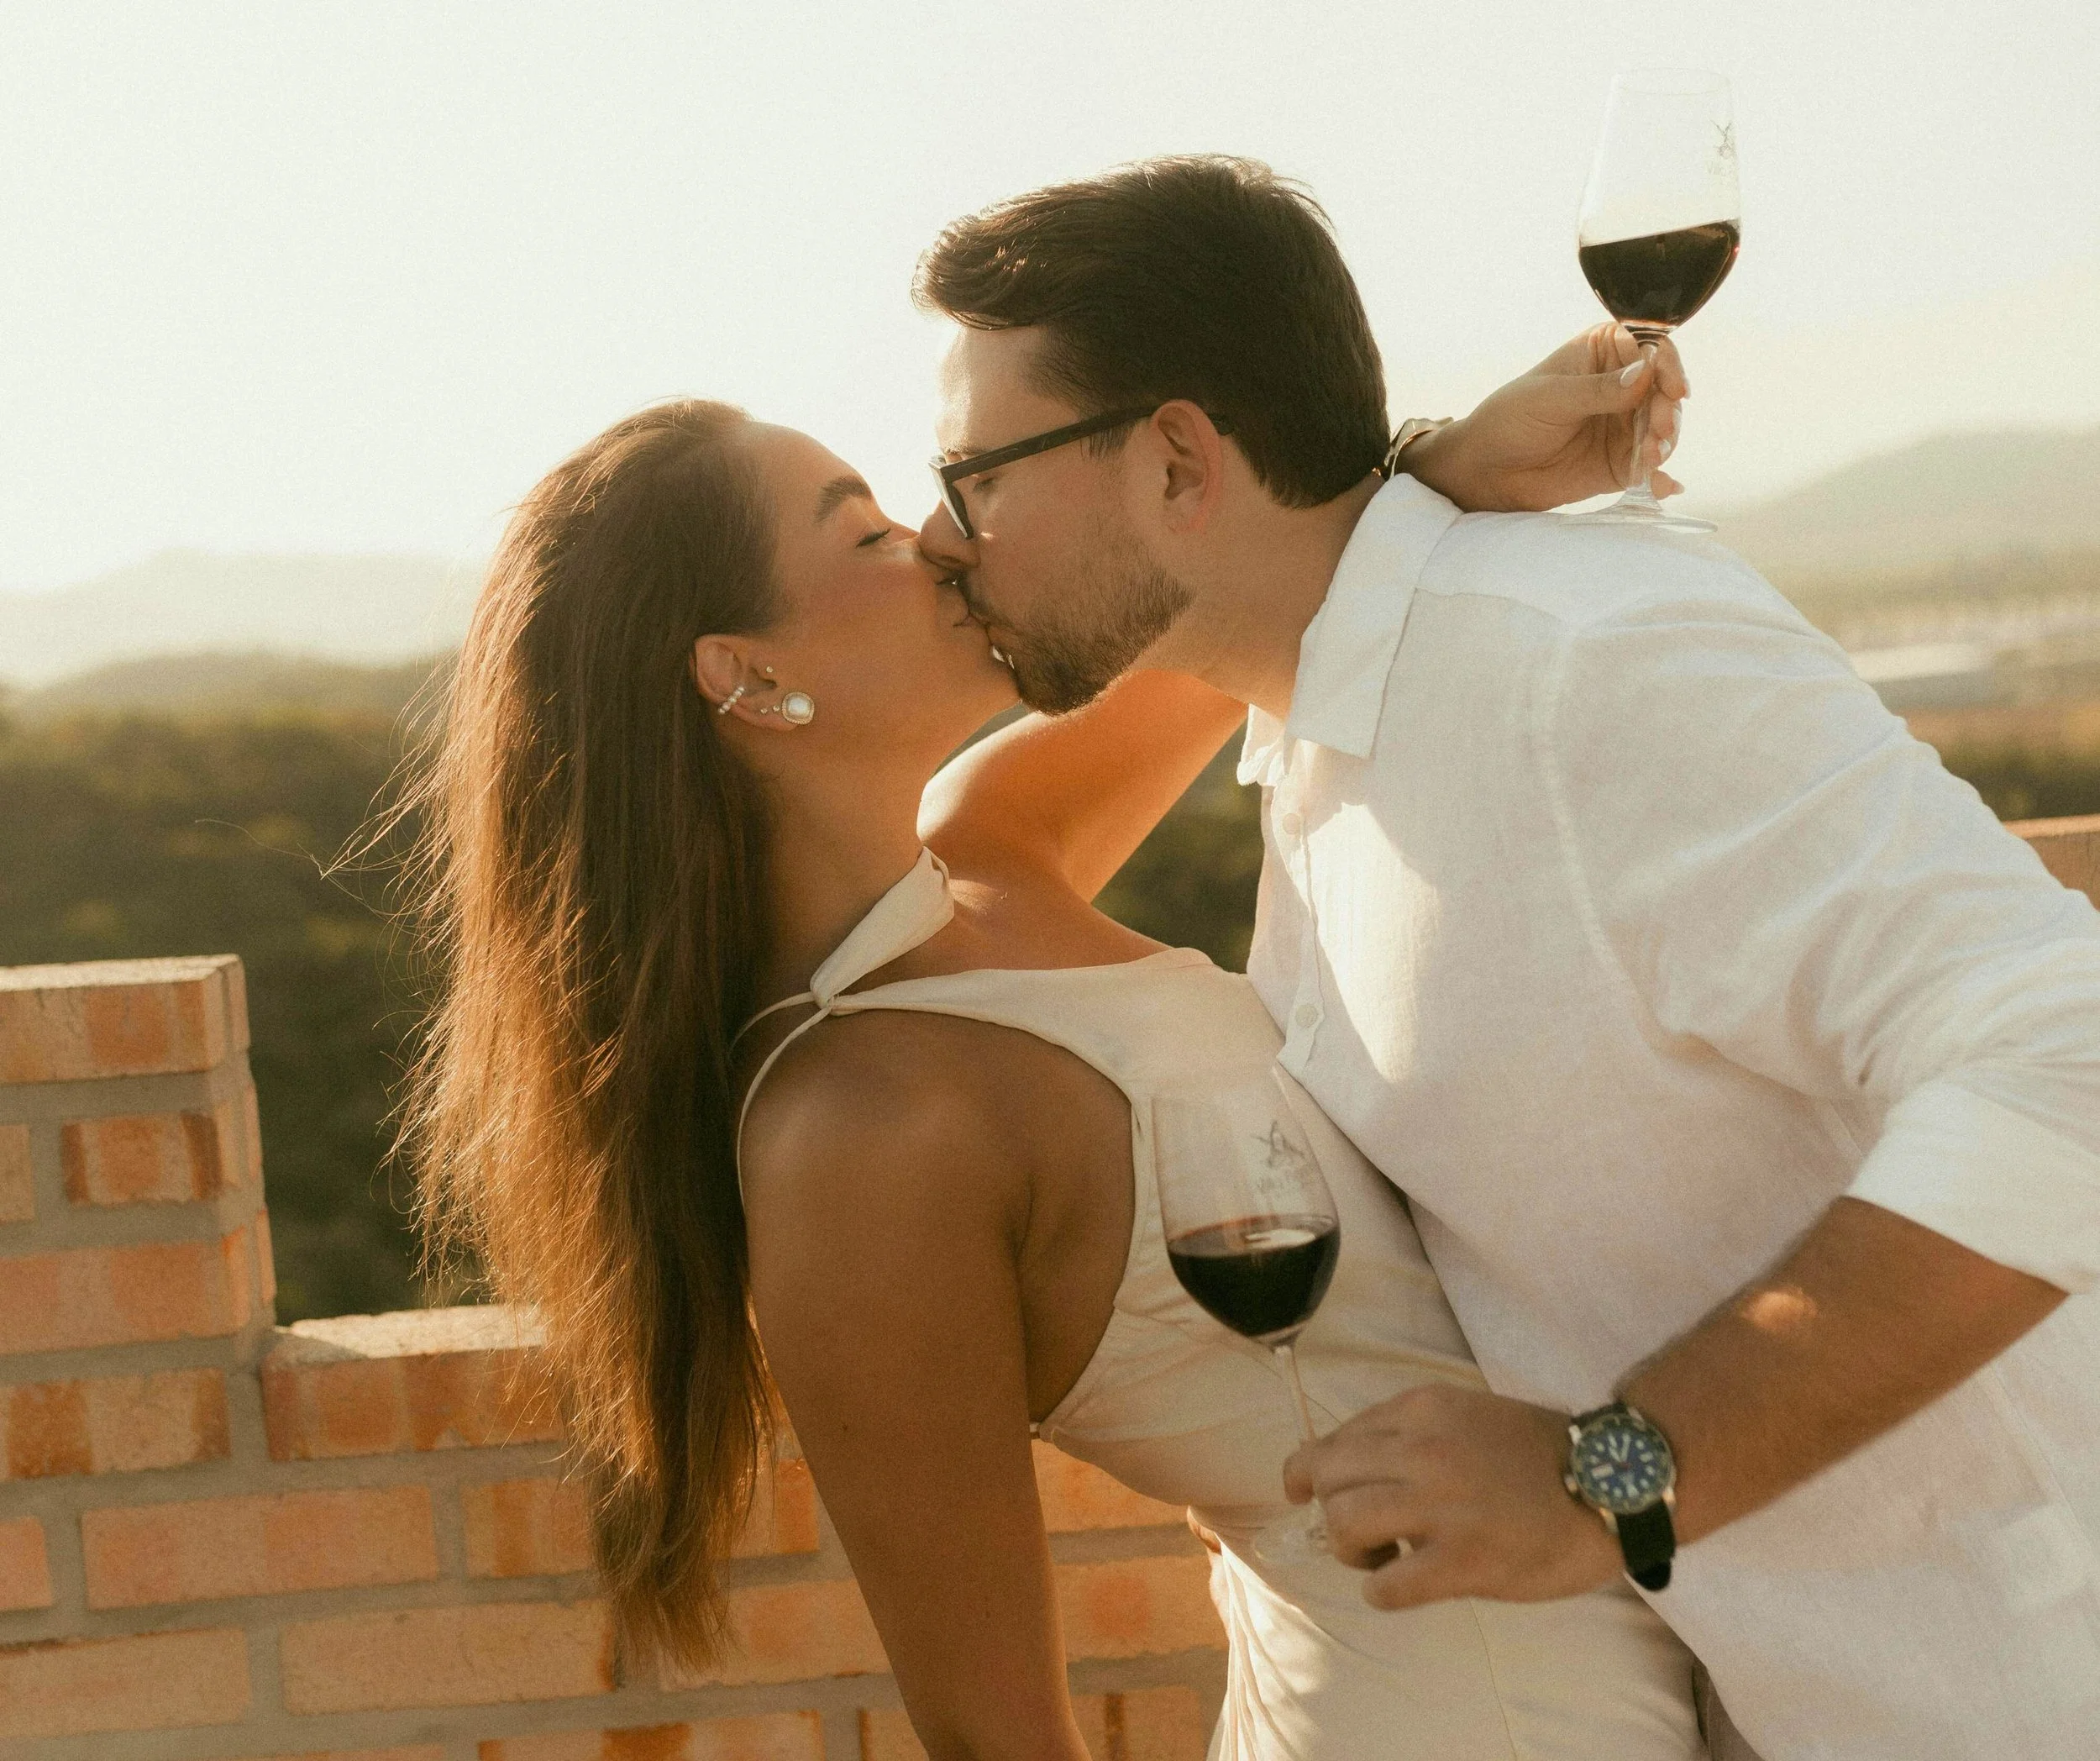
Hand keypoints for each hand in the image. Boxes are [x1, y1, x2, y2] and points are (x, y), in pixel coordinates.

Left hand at [1282, 1384, 1620, 1609]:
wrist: (1612, 1485)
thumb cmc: (1542, 1454)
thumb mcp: (1469, 1414)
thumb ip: (1414, 1431)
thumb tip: (1357, 1465)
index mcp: (1423, 1409)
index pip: (1337, 1438)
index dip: (1315, 1470)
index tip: (1313, 1491)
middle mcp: (1422, 1450)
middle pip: (1327, 1477)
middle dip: (1326, 1507)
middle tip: (1354, 1530)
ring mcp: (1442, 1506)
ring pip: (1343, 1524)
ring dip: (1350, 1549)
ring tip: (1380, 1557)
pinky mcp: (1463, 1561)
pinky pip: (1385, 1586)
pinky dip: (1380, 1591)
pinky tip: (1401, 1586)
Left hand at [1400, 324, 1687, 513]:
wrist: (1485, 470)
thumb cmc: (1508, 420)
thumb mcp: (1550, 399)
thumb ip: (1598, 390)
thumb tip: (1645, 373)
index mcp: (1604, 352)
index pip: (1651, 348)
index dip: (1668, 366)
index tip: (1674, 388)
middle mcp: (1622, 385)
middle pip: (1664, 391)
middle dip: (1667, 411)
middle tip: (1658, 431)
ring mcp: (1624, 424)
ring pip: (1663, 429)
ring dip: (1665, 443)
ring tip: (1651, 457)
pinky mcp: (1622, 462)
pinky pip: (1651, 467)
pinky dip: (1660, 476)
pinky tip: (1663, 486)